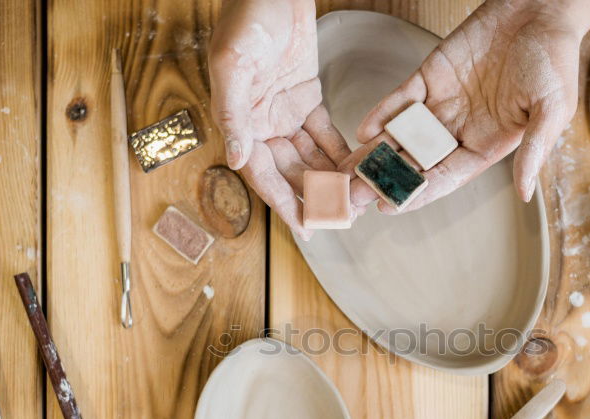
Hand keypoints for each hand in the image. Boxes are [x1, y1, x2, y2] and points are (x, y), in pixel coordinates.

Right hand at [208, 0, 351, 237]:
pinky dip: (338, 151)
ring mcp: (284, 113)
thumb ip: (233, 114)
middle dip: (314, 196)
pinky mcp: (306, 98)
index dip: (284, 203)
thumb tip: (237, 161)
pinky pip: (324, 134)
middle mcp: (261, 124)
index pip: (262, 174)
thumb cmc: (246, 18)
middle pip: (289, 172)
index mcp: (240, 122)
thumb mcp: (233, 64)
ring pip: (309, 157)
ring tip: (353, 200)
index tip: (305, 227)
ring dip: (329, 179)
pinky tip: (355, 168)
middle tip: (341, 218)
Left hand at [352, 0, 589, 211]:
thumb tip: (525, 194)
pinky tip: (364, 130)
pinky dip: (383, 114)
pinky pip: (401, 100)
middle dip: (385, 180)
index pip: (445, 178)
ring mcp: (442, 104)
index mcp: (486, 147)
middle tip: (354, 196)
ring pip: (402, 136)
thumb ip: (535, 151)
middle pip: (416, 163)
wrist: (541, 10)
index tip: (389, 207)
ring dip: (376, 153)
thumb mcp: (552, 110)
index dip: (417, 193)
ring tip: (347, 172)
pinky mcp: (430, 77)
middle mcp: (459, 131)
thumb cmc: (554, 61)